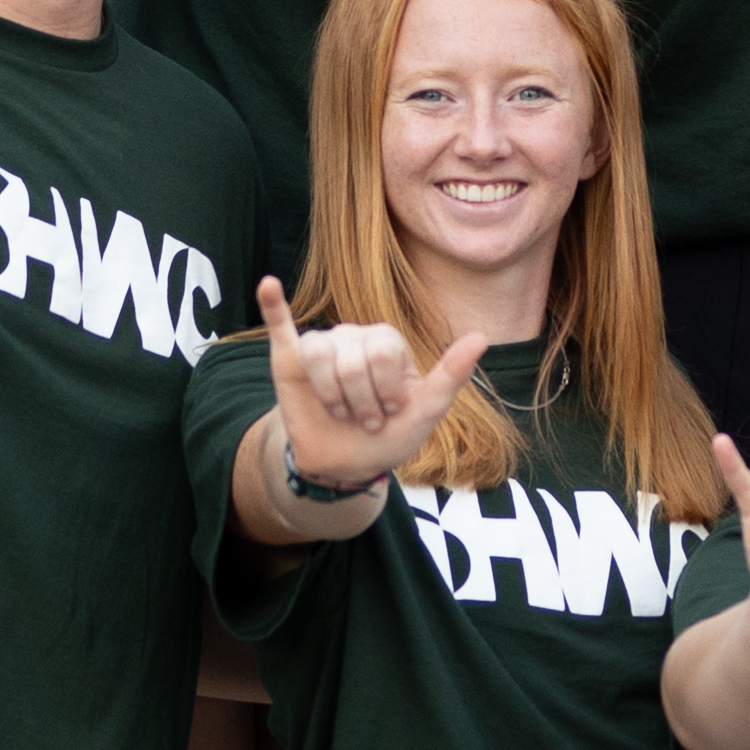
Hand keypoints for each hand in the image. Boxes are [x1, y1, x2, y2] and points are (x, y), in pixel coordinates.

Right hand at [258, 278, 483, 491]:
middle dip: (360, 400)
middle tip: (364, 418)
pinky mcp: (290, 359)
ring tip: (340, 412)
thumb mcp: (426, 411)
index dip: (386, 389)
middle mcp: (353, 336)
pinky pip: (279, 326)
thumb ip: (451, 375)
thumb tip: (481, 338)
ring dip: (331, 397)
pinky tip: (268, 285)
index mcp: (387, 342)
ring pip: (319, 355)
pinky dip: (272, 306)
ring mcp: (321, 346)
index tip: (391, 410)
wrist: (347, 464)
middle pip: (352, 359)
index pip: (383, 351)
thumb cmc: (390, 434)